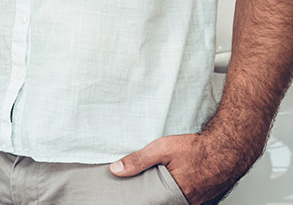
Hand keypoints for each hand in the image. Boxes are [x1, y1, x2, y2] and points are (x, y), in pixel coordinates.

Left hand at [110, 132, 254, 203]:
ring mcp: (199, 201)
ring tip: (160, 185)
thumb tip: (116, 170)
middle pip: (164, 203)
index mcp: (176, 194)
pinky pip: (187, 200)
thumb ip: (138, 160)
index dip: (144, 199)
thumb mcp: (162, 149)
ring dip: (166, 196)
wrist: (229, 146)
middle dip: (155, 197)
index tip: (134, 196)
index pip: (153, 204)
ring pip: (176, 202)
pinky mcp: (206, 198)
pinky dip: (178, 194)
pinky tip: (174, 185)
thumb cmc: (199, 148)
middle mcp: (190, 201)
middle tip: (147, 188)